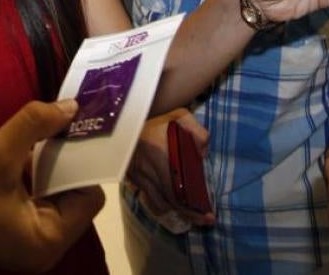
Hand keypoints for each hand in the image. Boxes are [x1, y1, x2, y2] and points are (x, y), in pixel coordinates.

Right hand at [0, 100, 104, 271]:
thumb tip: (72, 106)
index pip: (89, 195)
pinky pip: (34, 193)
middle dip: (65, 158)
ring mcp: (27, 237)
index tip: (75, 128)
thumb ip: (35, 125)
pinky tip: (23, 143)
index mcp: (48, 239)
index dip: (83, 161)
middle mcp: (45, 244)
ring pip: (53, 189)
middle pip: (73, 191)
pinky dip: (32, 169)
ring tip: (44, 127)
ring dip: (48, 160)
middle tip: (62, 120)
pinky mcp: (12, 226)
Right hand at [126, 109, 213, 230]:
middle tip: (201, 220)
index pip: (177, 195)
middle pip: (167, 204)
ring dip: (170, 210)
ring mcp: (134, 174)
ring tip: (185, 213)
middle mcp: (146, 173)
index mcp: (160, 161)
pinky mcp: (127, 171)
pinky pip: (143, 193)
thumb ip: (196, 132)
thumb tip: (204, 152)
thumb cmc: (152, 110)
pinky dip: (156, 200)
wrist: (120, 108)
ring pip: (153, 201)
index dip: (193, 210)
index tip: (209, 216)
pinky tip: (165, 199)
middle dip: (186, 215)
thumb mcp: (179, 114)